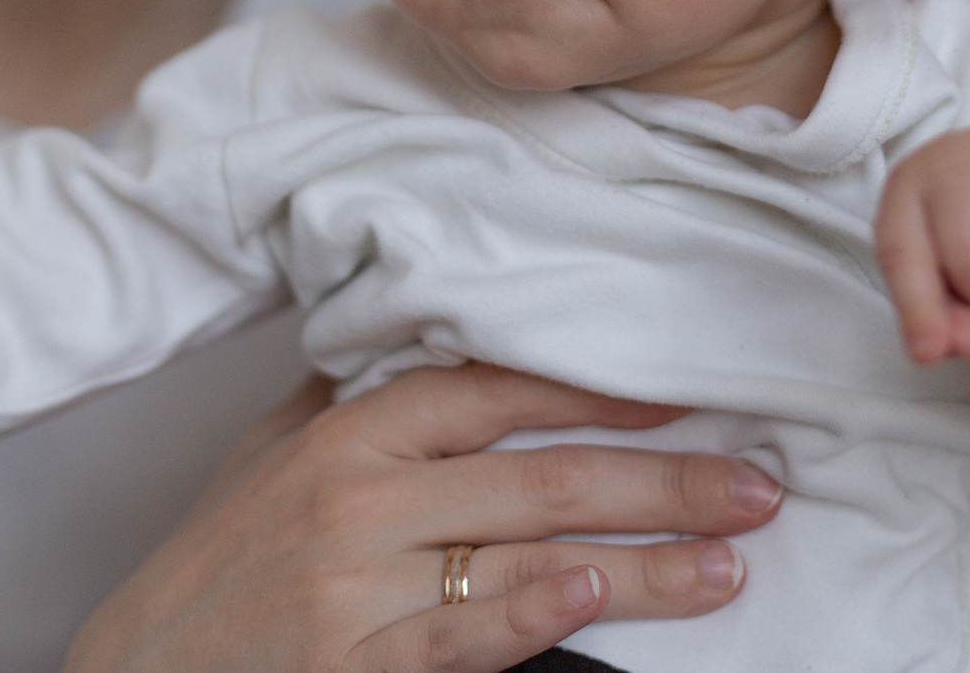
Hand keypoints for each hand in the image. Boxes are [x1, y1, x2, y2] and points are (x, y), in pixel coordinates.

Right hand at [64, 363, 782, 672]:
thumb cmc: (209, 568)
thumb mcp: (268, 456)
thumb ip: (351, 397)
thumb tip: (426, 330)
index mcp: (350, 431)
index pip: (498, 387)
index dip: (600, 385)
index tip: (691, 386)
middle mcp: (359, 496)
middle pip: (542, 473)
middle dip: (665, 479)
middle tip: (759, 486)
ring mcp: (355, 584)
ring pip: (527, 555)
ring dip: (644, 560)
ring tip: (730, 561)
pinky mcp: (349, 665)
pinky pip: (459, 635)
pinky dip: (532, 613)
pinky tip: (596, 596)